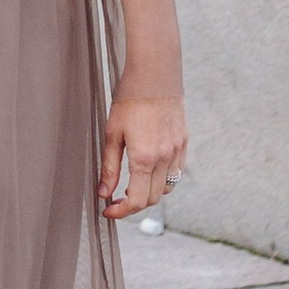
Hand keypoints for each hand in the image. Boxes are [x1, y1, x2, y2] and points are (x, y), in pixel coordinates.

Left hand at [98, 88, 185, 222]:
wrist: (155, 76)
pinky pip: (176, 172)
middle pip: (152, 198)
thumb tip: (104, 193)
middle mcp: (164, 158)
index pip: (136, 200)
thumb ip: (109, 167)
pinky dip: (163, 179)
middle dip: (133, 204)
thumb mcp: (112, 134)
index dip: (121, 211)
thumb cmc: (130, 100)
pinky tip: (149, 169)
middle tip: (116, 199)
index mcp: (144, 158)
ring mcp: (177, 151)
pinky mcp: (184, 143)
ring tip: (132, 184)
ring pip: (166, 188)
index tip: (109, 210)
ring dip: (149, 192)